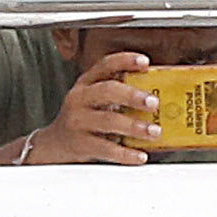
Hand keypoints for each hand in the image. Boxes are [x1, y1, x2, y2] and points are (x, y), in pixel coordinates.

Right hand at [31, 50, 161, 164]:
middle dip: (132, 95)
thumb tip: (161, 94)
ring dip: (134, 126)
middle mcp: (80, 99)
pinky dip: (125, 154)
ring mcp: (77, 122)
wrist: (55, 143)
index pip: (105, 65)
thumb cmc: (86, 117)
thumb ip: (120, 94)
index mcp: (87, 83)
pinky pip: (105, 149)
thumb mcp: (96, 99)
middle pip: (106, 92)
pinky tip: (140, 156)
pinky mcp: (79, 144)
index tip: (145, 62)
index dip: (125, 61)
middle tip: (154, 103)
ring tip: (154, 131)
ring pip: (107, 121)